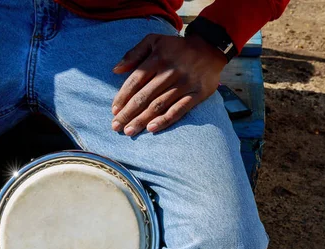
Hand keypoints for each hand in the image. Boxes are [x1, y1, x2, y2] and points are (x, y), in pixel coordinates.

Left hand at [111, 34, 226, 134]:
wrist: (210, 47)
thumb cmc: (176, 47)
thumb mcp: (154, 41)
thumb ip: (133, 54)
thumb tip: (115, 70)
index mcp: (157, 59)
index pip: (135, 81)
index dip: (123, 97)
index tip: (114, 111)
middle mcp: (170, 72)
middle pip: (144, 96)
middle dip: (128, 113)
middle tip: (116, 126)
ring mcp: (184, 84)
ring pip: (159, 105)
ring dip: (142, 120)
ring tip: (129, 131)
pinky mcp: (197, 94)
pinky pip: (179, 110)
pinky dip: (165, 120)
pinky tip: (151, 129)